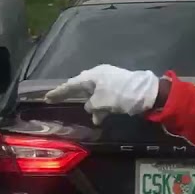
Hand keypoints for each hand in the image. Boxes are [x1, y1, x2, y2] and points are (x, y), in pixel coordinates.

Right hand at [43, 65, 161, 125]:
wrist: (146, 93)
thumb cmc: (120, 94)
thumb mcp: (101, 102)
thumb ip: (91, 105)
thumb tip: (90, 107)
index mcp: (92, 76)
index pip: (71, 84)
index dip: (59, 92)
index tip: (47, 97)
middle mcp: (99, 76)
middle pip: (81, 87)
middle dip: (72, 95)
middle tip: (57, 100)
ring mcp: (109, 81)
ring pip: (94, 94)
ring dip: (92, 106)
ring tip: (94, 117)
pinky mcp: (117, 88)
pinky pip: (104, 98)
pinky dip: (101, 107)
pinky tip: (101, 117)